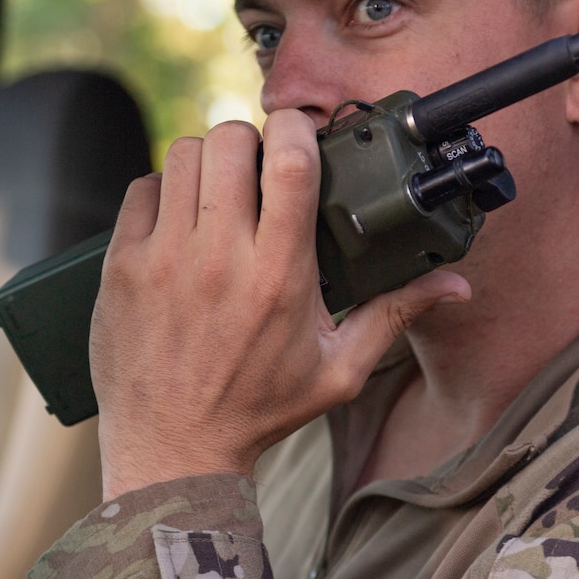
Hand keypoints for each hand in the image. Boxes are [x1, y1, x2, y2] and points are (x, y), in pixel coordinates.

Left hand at [90, 109, 468, 499]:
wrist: (174, 449)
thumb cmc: (259, 410)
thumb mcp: (339, 369)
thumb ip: (394, 314)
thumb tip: (455, 284)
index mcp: (280, 275)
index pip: (290, 163)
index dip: (297, 128)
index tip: (300, 135)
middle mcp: (220, 258)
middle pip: (230, 142)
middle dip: (250, 140)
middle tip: (258, 167)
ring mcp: (164, 258)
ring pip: (182, 155)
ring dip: (207, 160)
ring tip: (220, 189)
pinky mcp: (122, 266)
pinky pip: (142, 189)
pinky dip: (164, 190)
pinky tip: (181, 216)